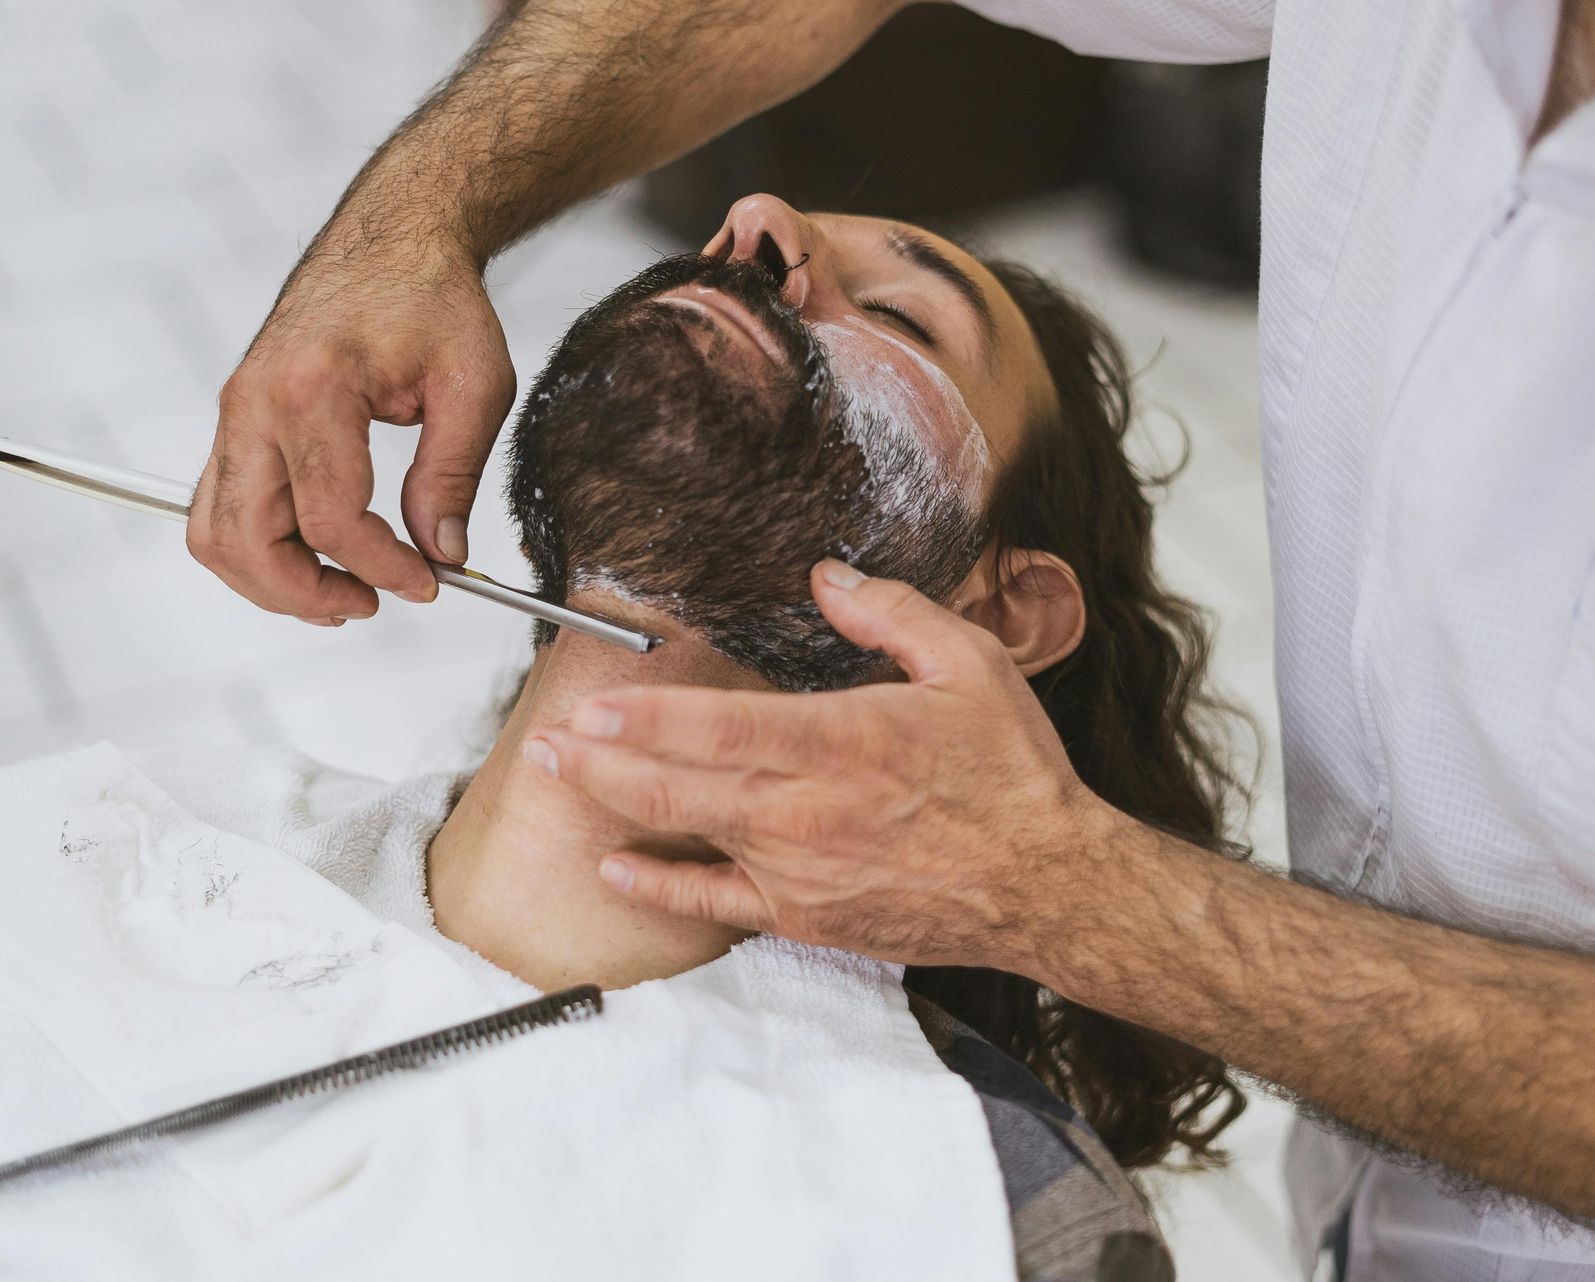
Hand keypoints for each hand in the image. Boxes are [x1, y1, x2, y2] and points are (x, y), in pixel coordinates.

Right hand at [188, 233, 516, 623]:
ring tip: (344, 593)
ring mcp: (235, 411)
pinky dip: (258, 549)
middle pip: (246, 539)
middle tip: (373, 603)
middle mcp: (255, 402)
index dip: (382, 569)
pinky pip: (221, 506)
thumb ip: (453, 475)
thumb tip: (442, 554)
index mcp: (314, 389)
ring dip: (271, 582)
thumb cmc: (435, 301)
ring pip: (215, 533)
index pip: (329, 519)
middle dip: (306, 593)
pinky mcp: (236, 419)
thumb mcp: (475, 385)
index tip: (430, 584)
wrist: (394, 240)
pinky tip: (317, 559)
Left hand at [532, 560, 1124, 971]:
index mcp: (845, 742)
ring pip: (686, 836)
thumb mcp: (972, 664)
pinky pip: (715, 905)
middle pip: (679, 785)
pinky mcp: (807, 918)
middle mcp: (809, 812)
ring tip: (561, 775)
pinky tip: (617, 865)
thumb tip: (828, 577)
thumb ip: (892, 614)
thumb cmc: (1013, 775)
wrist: (1050, 886)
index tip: (589, 701)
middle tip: (545, 738)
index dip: (645, 716)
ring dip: (615, 805)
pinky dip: (659, 886)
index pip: (721, 726)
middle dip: (600, 758)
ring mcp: (800, 872)